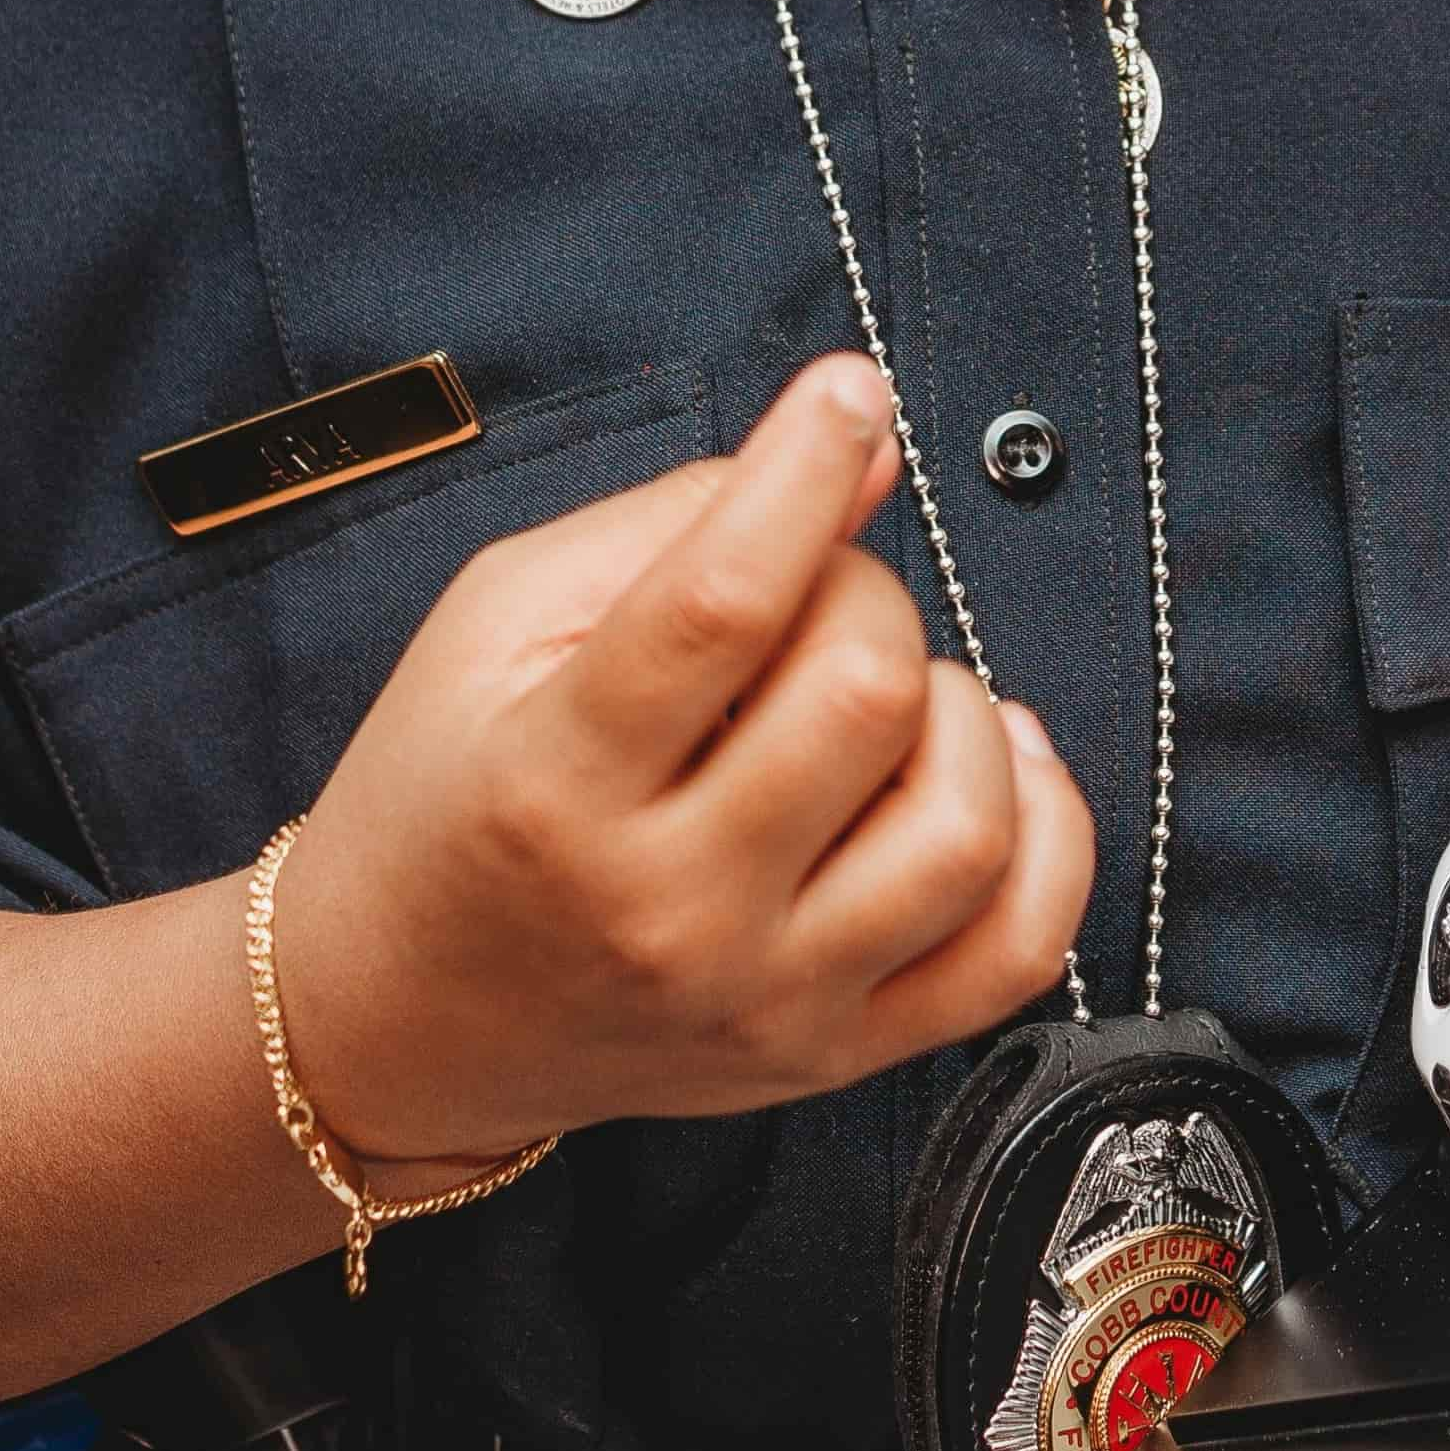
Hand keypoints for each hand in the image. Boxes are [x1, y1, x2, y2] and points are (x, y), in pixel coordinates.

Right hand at [267, 353, 1088, 1167]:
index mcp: (555, 785)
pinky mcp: (835, 1056)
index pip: (720, 603)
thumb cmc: (450, 794)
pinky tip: (986, 765)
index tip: (845, 393)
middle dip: (863, 595)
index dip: (800, 473)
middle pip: (867, 692)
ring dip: (953, 713)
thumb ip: (677, 520)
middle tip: (811, 601)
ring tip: (880, 699)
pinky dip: (1044, 832)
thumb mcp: (499, 624)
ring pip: (965, 822)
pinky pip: (1017, 947)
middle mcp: (667, 909)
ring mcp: (765, 997)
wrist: (405, 1020)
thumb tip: (863, 453)